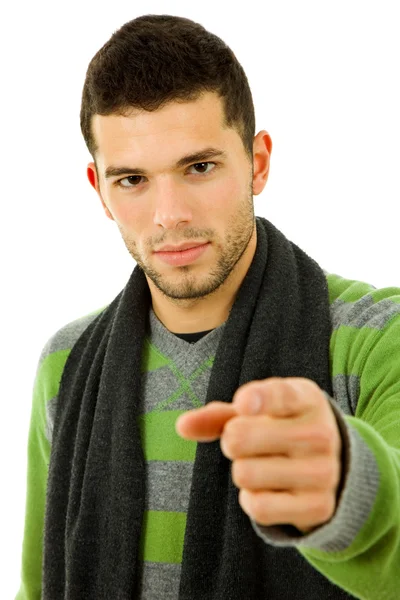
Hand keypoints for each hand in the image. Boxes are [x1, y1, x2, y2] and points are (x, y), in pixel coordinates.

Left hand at [176, 377, 341, 532]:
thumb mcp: (258, 411)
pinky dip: (252, 499)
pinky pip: (258, 507)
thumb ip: (220, 415)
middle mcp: (321, 433)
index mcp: (306, 399)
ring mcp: (323, 472)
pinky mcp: (319, 507)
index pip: (281, 396)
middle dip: (230, 441)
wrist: (332, 465)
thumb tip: (182, 426)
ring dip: (242, 471)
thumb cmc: (282, 427)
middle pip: (239, 438)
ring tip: (263, 464)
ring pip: (244, 474)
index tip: (243, 404)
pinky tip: (269, 488)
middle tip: (245, 441)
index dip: (258, 399)